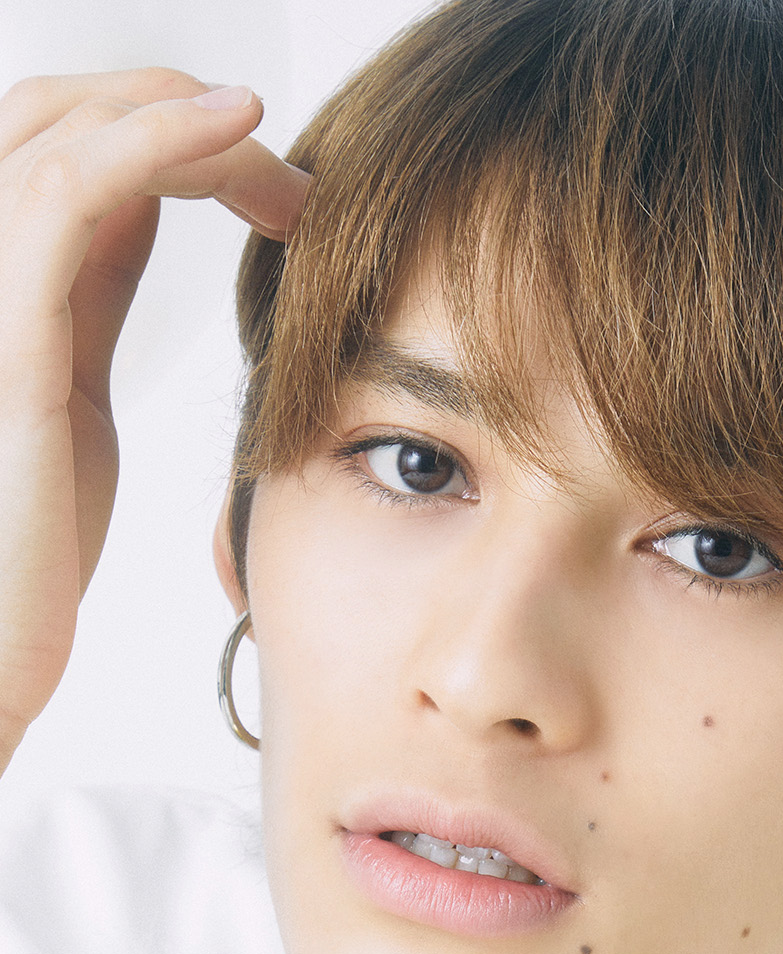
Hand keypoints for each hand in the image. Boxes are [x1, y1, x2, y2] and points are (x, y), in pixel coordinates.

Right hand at [0, 69, 308, 769]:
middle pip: (59, 112)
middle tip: (293, 184)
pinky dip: (155, 141)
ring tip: (280, 162)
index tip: (275, 191)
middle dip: (178, 116)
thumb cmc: (23, 549)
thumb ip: (91, 290)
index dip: (164, 135)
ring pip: (64, 126)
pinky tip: (234, 134)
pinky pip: (68, 190)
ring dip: (186, 124)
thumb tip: (139, 212)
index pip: (64, 144)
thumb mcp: (70, 393)